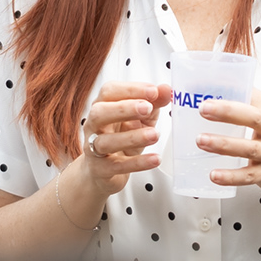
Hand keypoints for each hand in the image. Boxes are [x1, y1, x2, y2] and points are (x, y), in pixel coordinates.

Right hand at [68, 83, 165, 222]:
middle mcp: (94, 126)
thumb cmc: (121, 139)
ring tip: (154, 135)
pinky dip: (137, 163)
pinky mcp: (100, 170)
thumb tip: (166, 89)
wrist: (103, 172)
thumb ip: (153, 103)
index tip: (153, 91)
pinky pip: (116, 166)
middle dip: (124, 109)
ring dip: (132, 137)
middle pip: (99, 112)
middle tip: (147, 108)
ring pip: (106, 141)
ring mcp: (93, 149)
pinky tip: (154, 159)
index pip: (109, 91)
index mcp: (102, 107)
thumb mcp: (140, 119)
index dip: (131, 89)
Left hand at [201, 93, 260, 212]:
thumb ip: (254, 104)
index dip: (230, 89)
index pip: (253, 94)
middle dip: (226, 111)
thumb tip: (222, 88)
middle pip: (253, 118)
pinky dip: (230, 177)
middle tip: (203, 108)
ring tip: (201, 140)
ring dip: (223, 144)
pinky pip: (248, 176)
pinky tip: (214, 175)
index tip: (206, 88)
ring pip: (247, 148)